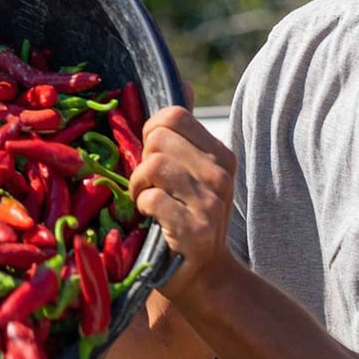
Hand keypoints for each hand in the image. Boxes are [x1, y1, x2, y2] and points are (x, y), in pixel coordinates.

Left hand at [128, 106, 236, 299]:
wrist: (203, 277)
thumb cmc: (188, 216)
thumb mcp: (194, 171)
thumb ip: (185, 130)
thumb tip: (182, 81)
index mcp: (220, 154)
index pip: (173, 115)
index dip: (149, 131)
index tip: (150, 155)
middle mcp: (220, 173)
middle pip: (158, 138)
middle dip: (141, 160)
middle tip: (148, 184)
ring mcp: (210, 202)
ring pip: (152, 165)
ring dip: (137, 186)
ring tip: (144, 201)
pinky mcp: (194, 229)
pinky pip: (151, 198)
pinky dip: (141, 207)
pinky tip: (149, 219)